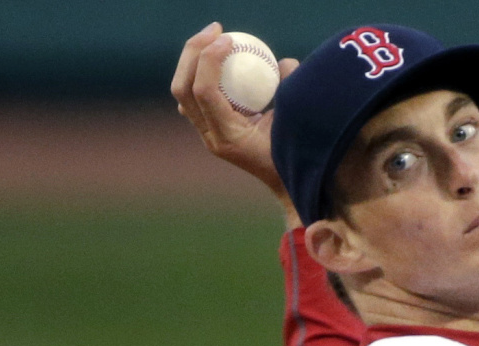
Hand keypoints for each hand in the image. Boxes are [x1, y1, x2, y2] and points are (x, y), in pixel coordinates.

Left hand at [171, 22, 301, 227]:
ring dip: (193, 59)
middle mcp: (211, 137)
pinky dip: (200, 72)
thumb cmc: (293, 154)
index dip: (211, 58)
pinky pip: (194, 95)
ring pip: (183, 90)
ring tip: (214, 37)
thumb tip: (284, 63)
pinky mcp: (208, 128)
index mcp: (228, 137)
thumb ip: (291, 89)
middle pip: (183, 87)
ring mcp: (207, 134)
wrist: (284, 182)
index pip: (204, 91)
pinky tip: (218, 58)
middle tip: (216, 29)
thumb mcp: (296, 121)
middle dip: (193, 51)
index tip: (231, 39)